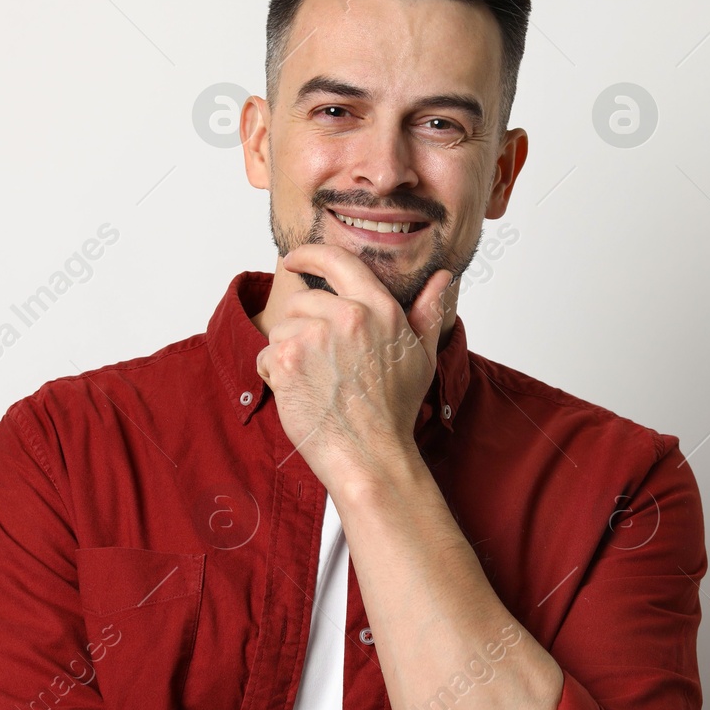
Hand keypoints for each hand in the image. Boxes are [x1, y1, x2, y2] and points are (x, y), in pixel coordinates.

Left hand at [255, 244, 453, 489]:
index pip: (338, 261)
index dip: (309, 254)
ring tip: (315, 383)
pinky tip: (300, 395)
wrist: (370, 455)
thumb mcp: (421, 356)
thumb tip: (443, 277)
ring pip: (280, 330)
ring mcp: (315, 336)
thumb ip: (427, 311)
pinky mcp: (288, 359)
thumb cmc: (394, 410)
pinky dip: (274, 376)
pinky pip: (265, 356)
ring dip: (287, 354)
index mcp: (379, 309)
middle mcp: (348, 316)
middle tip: (321, 365)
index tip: (294, 259)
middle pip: (300, 301)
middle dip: (300, 328)